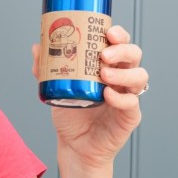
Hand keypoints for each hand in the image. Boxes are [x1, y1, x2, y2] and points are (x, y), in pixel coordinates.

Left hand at [32, 25, 146, 169]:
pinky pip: (132, 103)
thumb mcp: (55, 89)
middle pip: (134, 55)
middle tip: (104, 54)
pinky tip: (107, 94)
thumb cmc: (70, 114)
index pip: (120, 43)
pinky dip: (120, 98)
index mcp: (107, 66)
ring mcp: (128, 96)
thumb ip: (46, 69)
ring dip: (123, 72)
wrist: (74, 145)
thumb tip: (37, 47)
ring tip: (104, 74)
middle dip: (122, 50)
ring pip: (139, 76)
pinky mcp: (130, 116)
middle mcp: (121, 78)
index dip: (118, 34)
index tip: (107, 32)